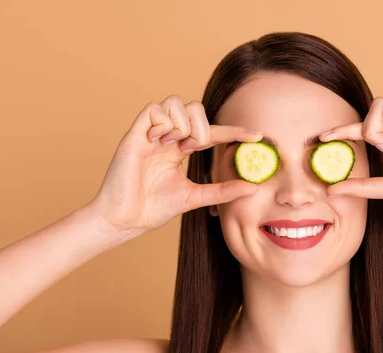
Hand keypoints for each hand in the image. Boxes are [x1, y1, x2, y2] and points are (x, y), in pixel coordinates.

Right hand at [87, 95, 261, 236]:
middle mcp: (167, 137)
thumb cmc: (153, 209)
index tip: (257, 136)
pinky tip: (157, 142)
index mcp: (180, 149)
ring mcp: (151, 134)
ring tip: (175, 146)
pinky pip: (153, 109)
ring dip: (183, 124)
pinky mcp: (134, 134)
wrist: (125, 220)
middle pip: (194, 107)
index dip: (234, 131)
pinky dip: (163, 123)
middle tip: (194, 148)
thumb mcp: (195, 197)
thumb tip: (253, 188)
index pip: (212, 132)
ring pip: (175, 102)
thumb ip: (222, 191)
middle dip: (202, 126)